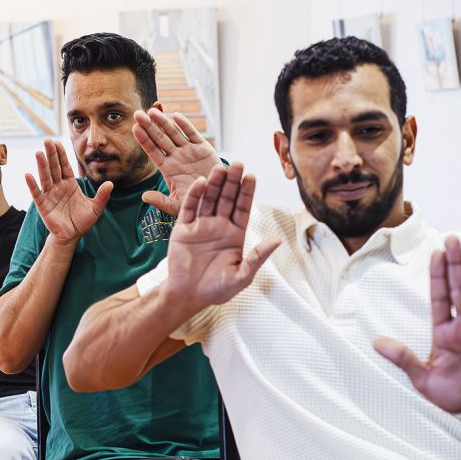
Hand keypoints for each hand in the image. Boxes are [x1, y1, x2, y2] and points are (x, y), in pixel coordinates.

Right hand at [25, 139, 111, 244]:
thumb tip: (111, 184)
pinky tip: (28, 175)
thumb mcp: (95, 209)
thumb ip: (102, 196)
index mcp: (70, 184)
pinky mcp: (43, 205)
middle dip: (51, 154)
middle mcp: (58, 187)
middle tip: (47, 140)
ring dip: (42, 165)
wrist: (71, 236)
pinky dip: (32, 185)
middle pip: (54, 167)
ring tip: (39, 153)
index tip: (58, 142)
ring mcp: (49, 195)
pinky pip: (37, 193)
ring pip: (45, 177)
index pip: (65, 166)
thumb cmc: (82, 221)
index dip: (62, 154)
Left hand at [133, 109, 218, 216]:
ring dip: (163, 122)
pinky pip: (192, 134)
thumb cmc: (196, 202)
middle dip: (149, 126)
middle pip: (160, 139)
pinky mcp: (203, 148)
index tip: (135, 128)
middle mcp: (176, 157)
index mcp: (168, 169)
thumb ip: (161, 201)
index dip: (144, 140)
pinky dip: (184, 125)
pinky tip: (175, 116)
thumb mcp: (177, 205)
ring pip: (173, 133)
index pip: (153, 151)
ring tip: (152, 111)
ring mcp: (189, 151)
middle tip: (137, 114)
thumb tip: (143, 197)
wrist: (219, 198)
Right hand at [164, 164, 279, 310]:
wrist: (188, 296)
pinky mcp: (183, 229)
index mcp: (235, 234)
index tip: (252, 176)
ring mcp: (201, 225)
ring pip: (209, 199)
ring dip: (214, 183)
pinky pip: (189, 208)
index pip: (243, 208)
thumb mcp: (242, 276)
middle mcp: (219, 226)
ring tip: (220, 167)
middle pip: (227, 198)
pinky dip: (194, 195)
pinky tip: (201, 183)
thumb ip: (257, 257)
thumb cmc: (217, 289)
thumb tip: (277, 241)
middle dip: (232, 182)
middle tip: (237, 163)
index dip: (247, 192)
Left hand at [375, 237, 460, 413]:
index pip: (440, 297)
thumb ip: (404, 360)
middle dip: (455, 265)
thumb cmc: (458, 394)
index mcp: (445, 332)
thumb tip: (376, 342)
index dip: (437, 275)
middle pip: (459, 289)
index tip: (435, 252)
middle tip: (452, 238)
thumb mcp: (425, 380)